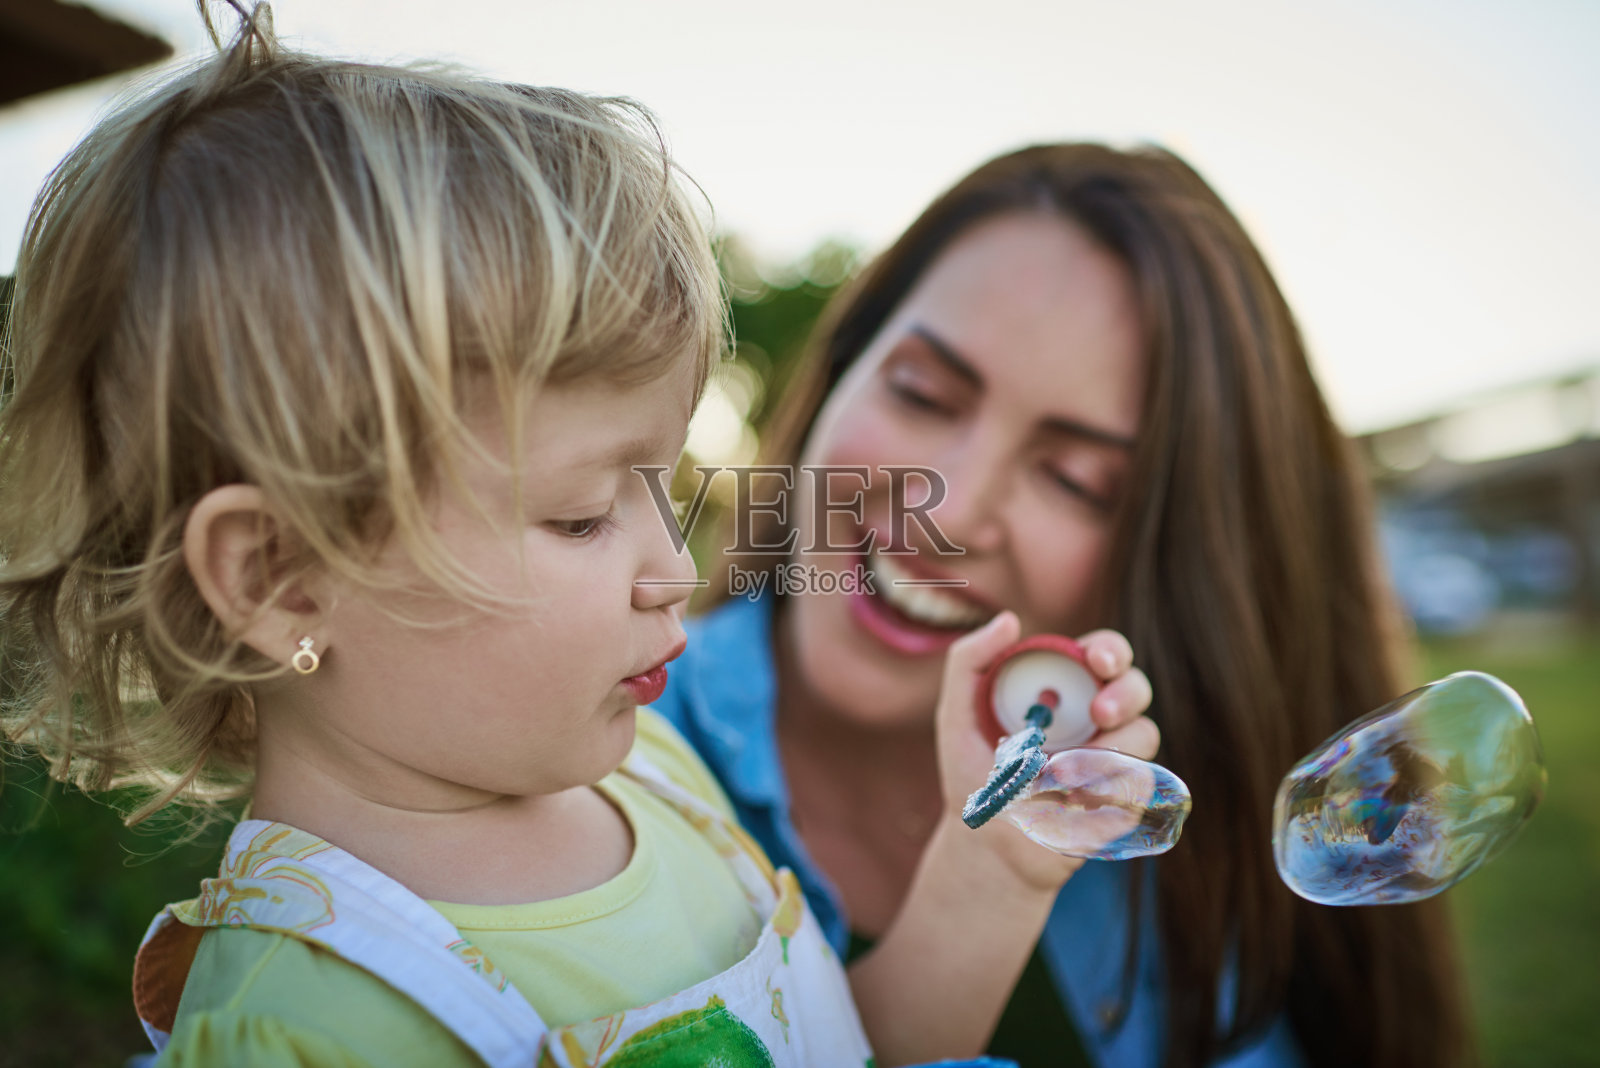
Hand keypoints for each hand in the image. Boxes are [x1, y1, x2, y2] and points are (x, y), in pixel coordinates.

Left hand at [934, 614, 1159, 890]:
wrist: (986, 846)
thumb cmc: (972, 774)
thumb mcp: (956, 716)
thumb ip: (969, 663)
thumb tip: (1009, 620)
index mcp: (1065, 689)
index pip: (1103, 654)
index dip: (1110, 650)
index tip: (1097, 660)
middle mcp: (1096, 718)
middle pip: (1137, 688)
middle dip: (1126, 693)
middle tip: (1099, 713)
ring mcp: (1115, 758)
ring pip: (1145, 735)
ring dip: (1110, 749)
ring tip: (1061, 773)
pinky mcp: (1125, 800)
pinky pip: (1141, 784)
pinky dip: (1109, 789)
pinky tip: (1073, 801)